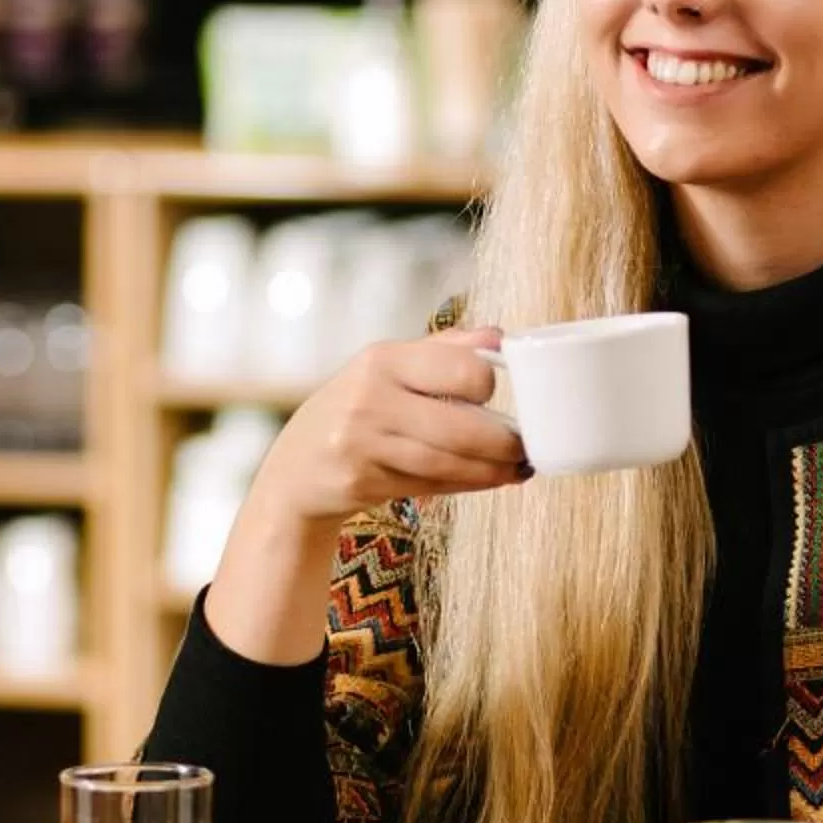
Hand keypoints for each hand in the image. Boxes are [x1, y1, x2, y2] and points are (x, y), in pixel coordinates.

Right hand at [243, 326, 526, 529]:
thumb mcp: (388, 368)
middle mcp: (369, 397)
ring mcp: (362, 442)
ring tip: (517, 468)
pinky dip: (466, 484)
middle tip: (527, 446)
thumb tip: (500, 336)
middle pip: (460, 426)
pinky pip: (431, 486)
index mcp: (383, 358)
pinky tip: (487, 480)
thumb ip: (444, 350)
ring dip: (492, 470)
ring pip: (448, 462)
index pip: (461, 368)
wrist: (296, 468)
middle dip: (504, 442)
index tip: (501, 395)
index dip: (489, 385)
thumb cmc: (355, 410)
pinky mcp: (361, 482)